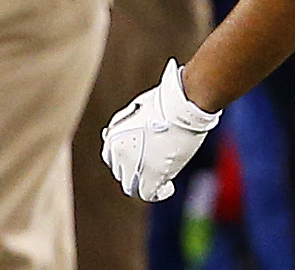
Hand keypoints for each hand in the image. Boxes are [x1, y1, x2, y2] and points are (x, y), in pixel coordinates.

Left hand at [101, 60, 220, 201]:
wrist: (181, 105)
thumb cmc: (166, 101)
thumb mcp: (139, 110)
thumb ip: (130, 124)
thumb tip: (127, 131)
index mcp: (113, 138)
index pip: (113, 157)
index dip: (127, 157)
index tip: (141, 156)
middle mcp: (118, 154)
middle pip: (121, 173)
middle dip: (135, 170)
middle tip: (153, 164)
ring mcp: (134, 166)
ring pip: (132, 186)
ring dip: (143, 182)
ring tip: (161, 176)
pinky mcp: (152, 175)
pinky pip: (149, 193)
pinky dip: (158, 193)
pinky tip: (168, 188)